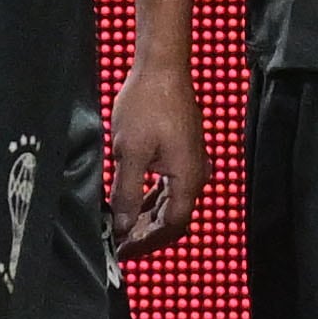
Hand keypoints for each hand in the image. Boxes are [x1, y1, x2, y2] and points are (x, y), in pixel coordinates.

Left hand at [107, 62, 211, 254]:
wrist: (162, 67)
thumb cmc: (148, 103)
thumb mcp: (129, 153)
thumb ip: (128, 193)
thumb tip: (124, 225)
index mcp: (187, 177)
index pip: (173, 226)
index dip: (148, 243)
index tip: (124, 251)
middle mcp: (196, 173)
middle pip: (176, 217)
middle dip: (148, 233)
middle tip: (121, 243)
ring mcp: (192, 161)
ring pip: (173, 202)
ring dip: (150, 216)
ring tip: (126, 226)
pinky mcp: (184, 150)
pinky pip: (172, 185)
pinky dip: (154, 198)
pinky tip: (137, 200)